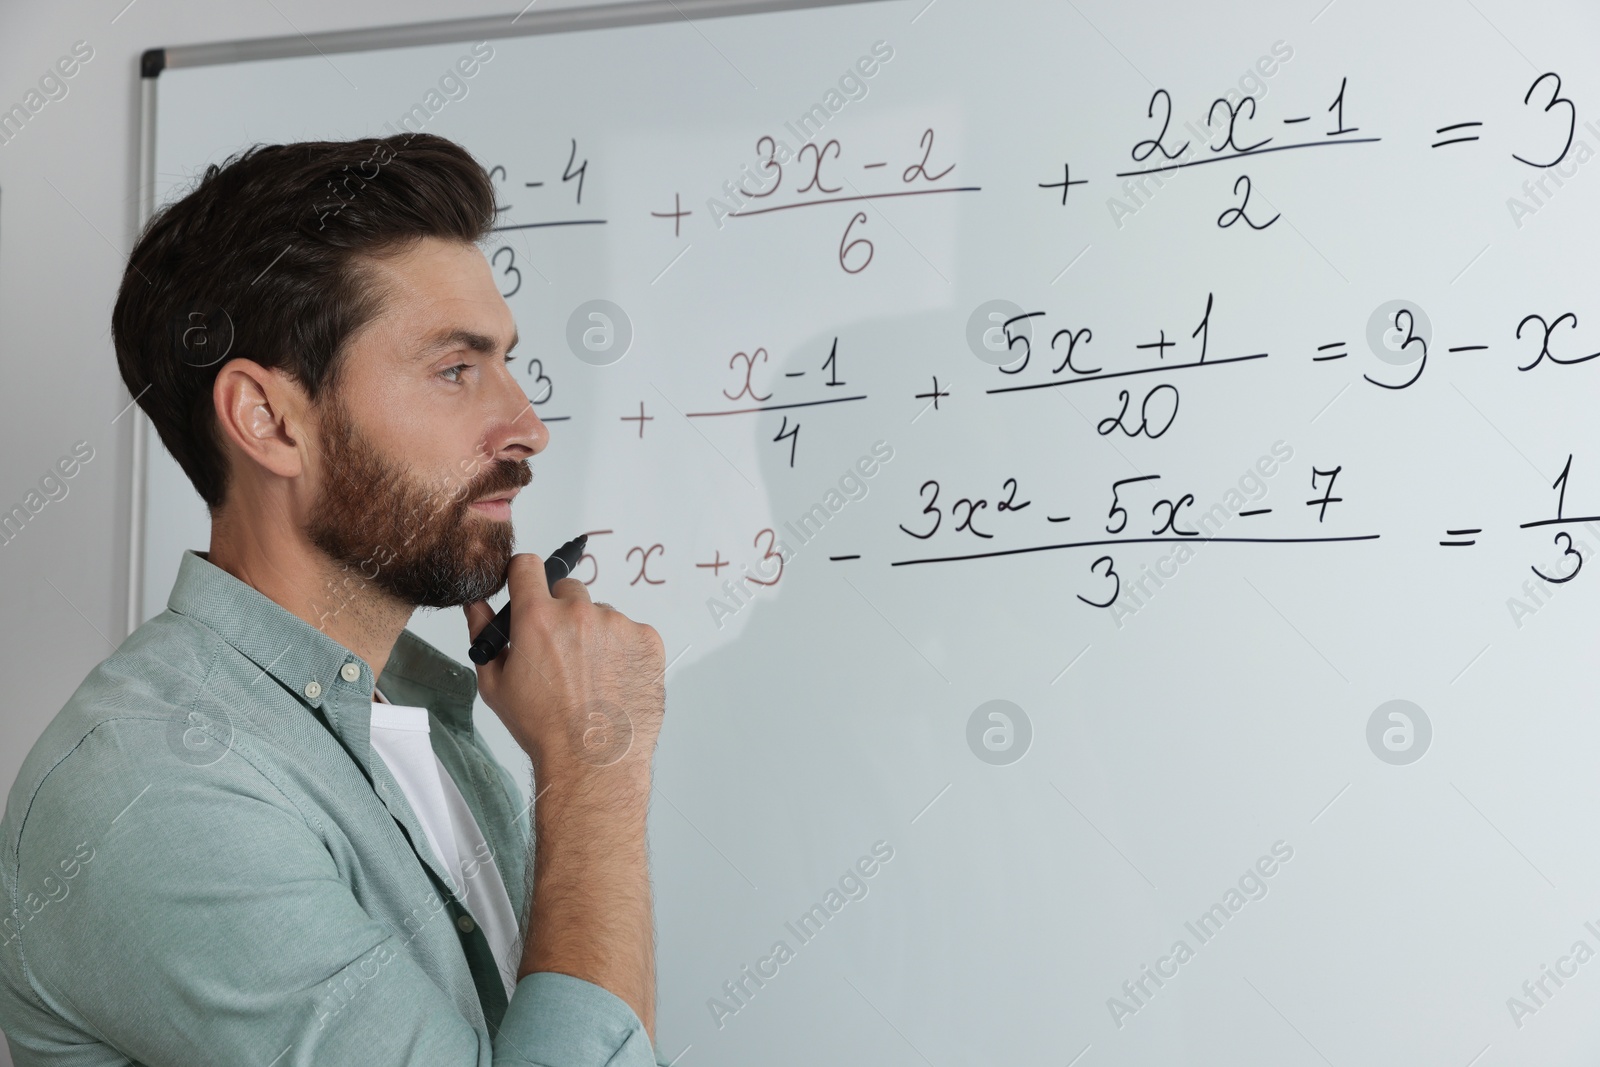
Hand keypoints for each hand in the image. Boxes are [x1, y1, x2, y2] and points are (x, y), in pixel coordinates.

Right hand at [464, 553, 664, 787]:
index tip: (527, 587)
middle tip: (562, 651)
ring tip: (591, 676)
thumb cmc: (543, 728)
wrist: (593, 760)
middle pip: (568, 590)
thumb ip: (483, 635)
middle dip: (562, 612)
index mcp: (537, 618)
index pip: (528, 566)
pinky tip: (613, 679)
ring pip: (602, 614)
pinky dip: (623, 650)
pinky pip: (631, 632)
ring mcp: (617, 624)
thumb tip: (476, 606)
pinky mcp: (647, 639)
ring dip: (595, 633)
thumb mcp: (496, 684)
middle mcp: (579, 612)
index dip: (524, 575)